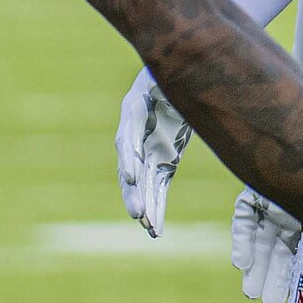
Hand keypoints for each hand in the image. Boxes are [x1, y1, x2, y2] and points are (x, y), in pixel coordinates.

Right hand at [115, 67, 191, 237]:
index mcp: (134, 113)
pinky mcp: (163, 162)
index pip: (127, 140)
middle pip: (130, 169)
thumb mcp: (166, 73)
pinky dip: (157, 208)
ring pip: (142, 184)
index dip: (128, 158)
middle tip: (138, 214)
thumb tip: (161, 80)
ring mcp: (148, 151)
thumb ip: (164, 80)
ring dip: (145, 206)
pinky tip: (156, 229)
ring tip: (148, 227)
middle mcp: (135, 137)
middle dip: (134, 192)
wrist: (174, 80)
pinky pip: (157, 189)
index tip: (131, 176)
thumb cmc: (169, 73)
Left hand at [232, 188, 302, 302]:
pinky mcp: (254, 195)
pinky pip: (246, 219)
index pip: (297, 256)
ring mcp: (270, 206)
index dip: (287, 279)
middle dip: (271, 278)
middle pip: (277, 252)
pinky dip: (243, 240)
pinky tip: (240, 263)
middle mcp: (289, 217)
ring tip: (249, 293)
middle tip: (265, 302)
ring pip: (260, 241)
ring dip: (255, 266)